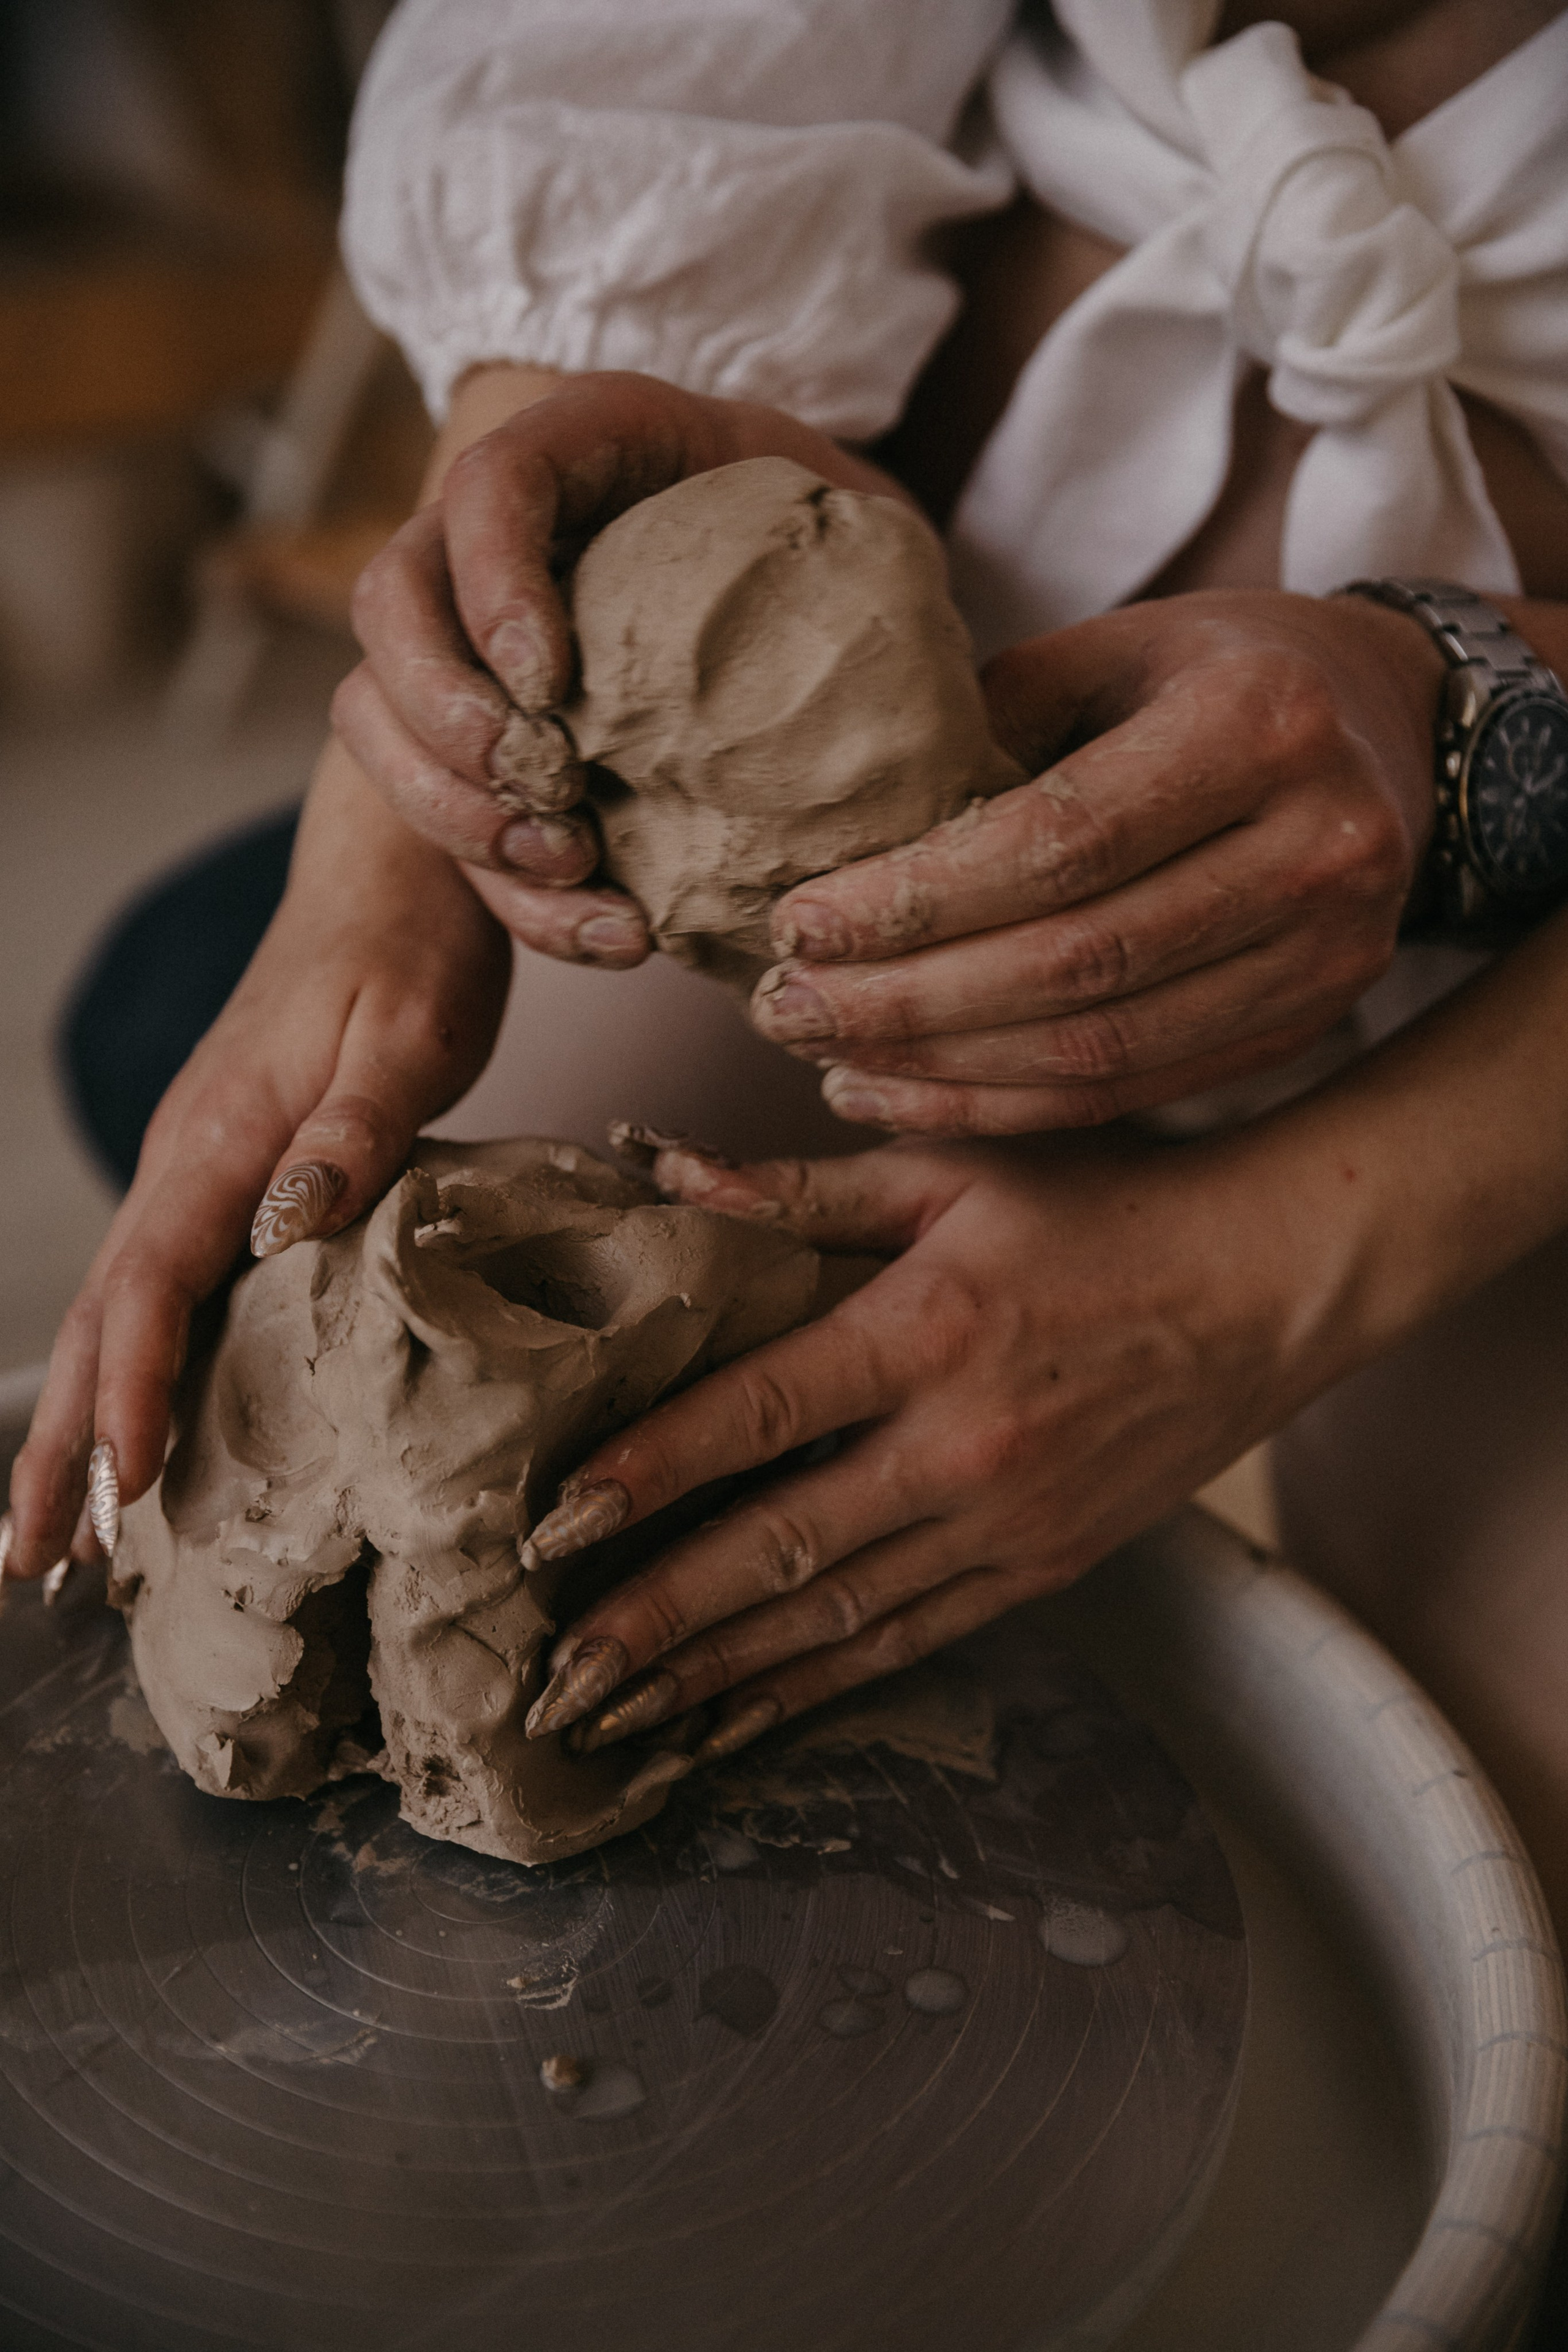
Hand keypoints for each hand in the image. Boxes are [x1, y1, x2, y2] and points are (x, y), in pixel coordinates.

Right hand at [4, 750, 510, 1581]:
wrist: (395, 868)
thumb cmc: (412, 948)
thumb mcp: (407, 1036)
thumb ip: (353, 1134)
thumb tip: (290, 1228)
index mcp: (221, 1136)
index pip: (153, 1283)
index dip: (128, 1390)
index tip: (121, 1489)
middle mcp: (190, 1158)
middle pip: (99, 1316)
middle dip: (62, 1441)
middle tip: (34, 1560)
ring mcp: (199, 1165)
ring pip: (116, 1308)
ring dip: (77, 1416)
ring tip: (55, 1529)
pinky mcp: (228, 1169)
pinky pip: (159, 1284)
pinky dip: (127, 1364)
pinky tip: (133, 1420)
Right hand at [332, 368, 914, 966]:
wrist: (805, 600)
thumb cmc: (832, 547)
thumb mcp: (870, 525)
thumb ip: (877, 563)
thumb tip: (959, 675)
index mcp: (586, 449)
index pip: (488, 485)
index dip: (493, 580)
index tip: (551, 680)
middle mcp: (493, 542)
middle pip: (391, 607)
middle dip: (446, 719)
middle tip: (543, 795)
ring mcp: (470, 650)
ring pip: (378, 720)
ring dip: (457, 814)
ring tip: (570, 867)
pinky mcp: (485, 757)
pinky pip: (447, 826)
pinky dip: (516, 895)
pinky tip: (615, 932)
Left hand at [520, 1127, 1305, 1760]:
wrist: (1272, 1283)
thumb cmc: (1107, 1204)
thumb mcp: (951, 1169)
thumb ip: (800, 1190)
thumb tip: (661, 1167)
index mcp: (927, 1329)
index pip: (757, 1414)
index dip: (648, 1472)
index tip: (552, 1526)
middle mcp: (963, 1442)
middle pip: (783, 1547)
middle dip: (660, 1618)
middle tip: (557, 1676)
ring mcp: (1008, 1518)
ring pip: (840, 1617)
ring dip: (721, 1676)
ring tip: (616, 1723)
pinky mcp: (1044, 1566)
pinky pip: (912, 1640)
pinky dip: (819, 1686)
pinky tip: (739, 1720)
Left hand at [749, 588, 1445, 1132]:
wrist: (1392, 727)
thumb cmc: (1219, 674)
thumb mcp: (1114, 652)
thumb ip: (992, 730)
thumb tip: (841, 836)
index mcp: (1258, 723)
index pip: (1058, 841)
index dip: (917, 900)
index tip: (798, 924)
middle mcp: (1316, 845)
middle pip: (1077, 962)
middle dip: (909, 1002)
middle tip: (786, 1009)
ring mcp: (1328, 951)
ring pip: (1104, 1050)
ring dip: (945, 1071)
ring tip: (827, 1060)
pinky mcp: (1311, 1021)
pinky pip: (1136, 1088)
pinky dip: (1009, 1108)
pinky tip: (907, 1094)